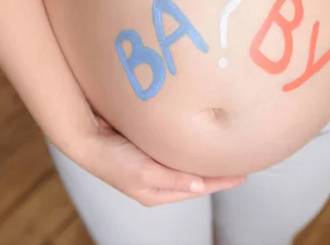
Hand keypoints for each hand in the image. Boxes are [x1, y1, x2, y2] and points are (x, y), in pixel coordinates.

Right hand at [59, 111, 246, 206]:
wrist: (86, 137)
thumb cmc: (112, 158)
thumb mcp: (144, 173)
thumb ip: (173, 179)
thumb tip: (201, 186)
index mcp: (158, 192)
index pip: (198, 188)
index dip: (221, 181)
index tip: (243, 174)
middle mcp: (158, 181)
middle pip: (195, 178)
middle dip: (215, 172)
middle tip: (238, 161)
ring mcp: (153, 165)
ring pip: (186, 164)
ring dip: (202, 159)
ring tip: (222, 151)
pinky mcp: (148, 150)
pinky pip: (175, 151)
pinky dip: (188, 147)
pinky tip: (196, 139)